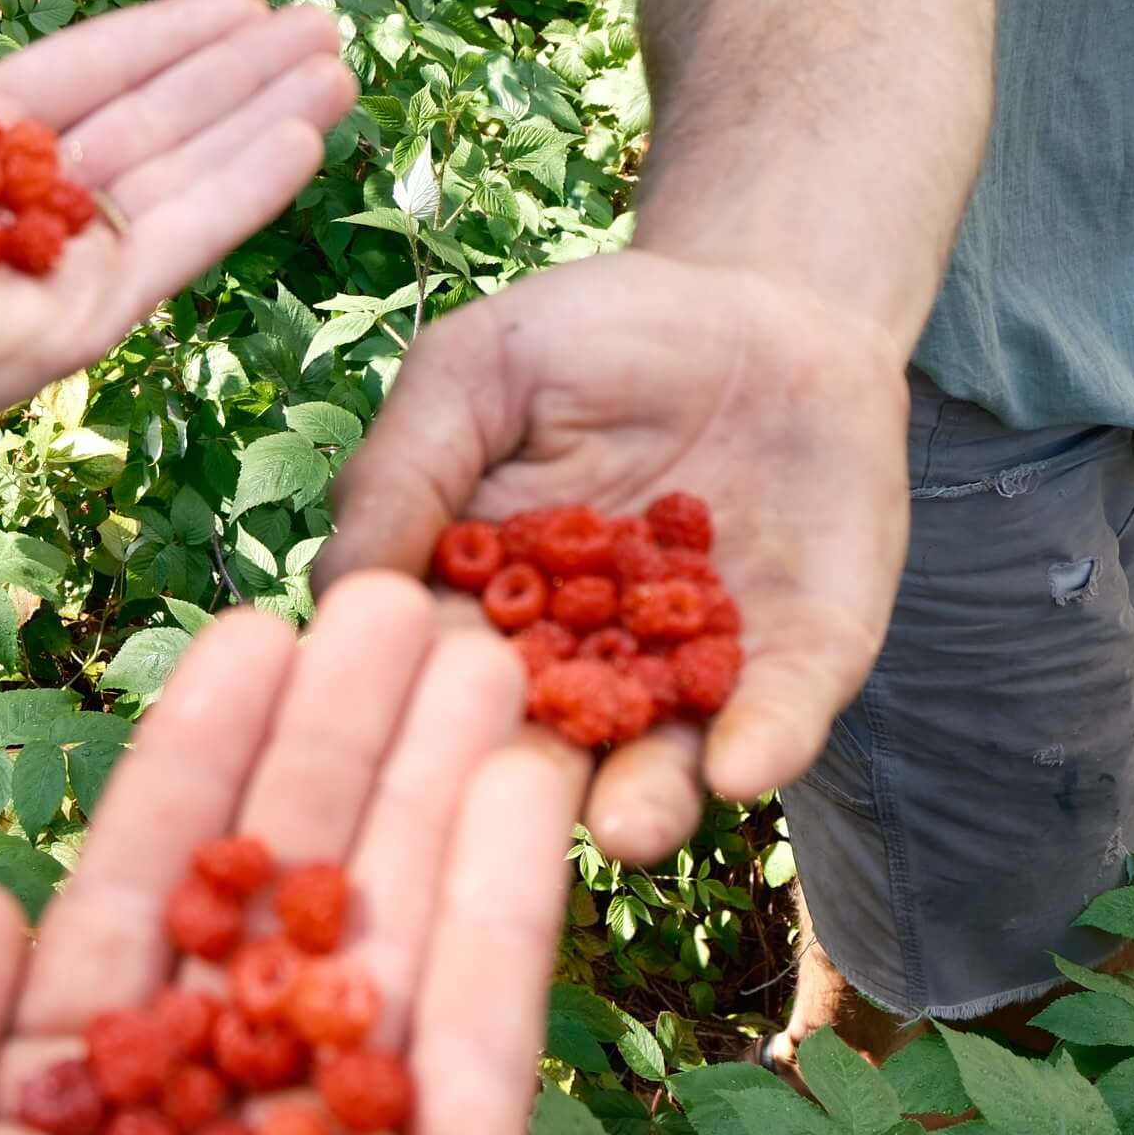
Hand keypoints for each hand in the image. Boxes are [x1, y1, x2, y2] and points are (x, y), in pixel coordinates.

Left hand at [0, 0, 356, 466]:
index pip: (78, 83)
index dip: (159, 42)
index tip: (236, 5)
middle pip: (147, 131)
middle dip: (236, 81)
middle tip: (321, 31)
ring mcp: (38, 281)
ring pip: (176, 184)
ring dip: (262, 125)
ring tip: (339, 71)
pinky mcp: (68, 331)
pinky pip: (173, 250)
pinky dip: (243, 194)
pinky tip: (306, 136)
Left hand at [0, 577, 580, 1134]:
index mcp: (71, 1107)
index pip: (149, 888)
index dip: (202, 755)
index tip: (254, 631)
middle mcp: (211, 1123)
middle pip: (291, 889)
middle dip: (342, 740)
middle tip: (400, 597)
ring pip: (401, 935)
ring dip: (441, 784)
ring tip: (488, 644)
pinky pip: (485, 1037)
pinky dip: (510, 901)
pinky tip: (528, 778)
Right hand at [317, 252, 908, 863]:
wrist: (762, 305)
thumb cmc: (594, 338)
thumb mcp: (475, 375)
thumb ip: (403, 474)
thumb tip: (333, 600)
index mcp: (481, 613)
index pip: (437, 678)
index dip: (413, 709)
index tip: (390, 736)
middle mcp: (581, 668)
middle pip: (542, 751)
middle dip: (523, 794)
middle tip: (503, 823)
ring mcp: (691, 673)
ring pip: (662, 763)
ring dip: (644, 804)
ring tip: (628, 829)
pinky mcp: (800, 661)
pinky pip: (782, 715)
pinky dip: (763, 744)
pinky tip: (745, 766)